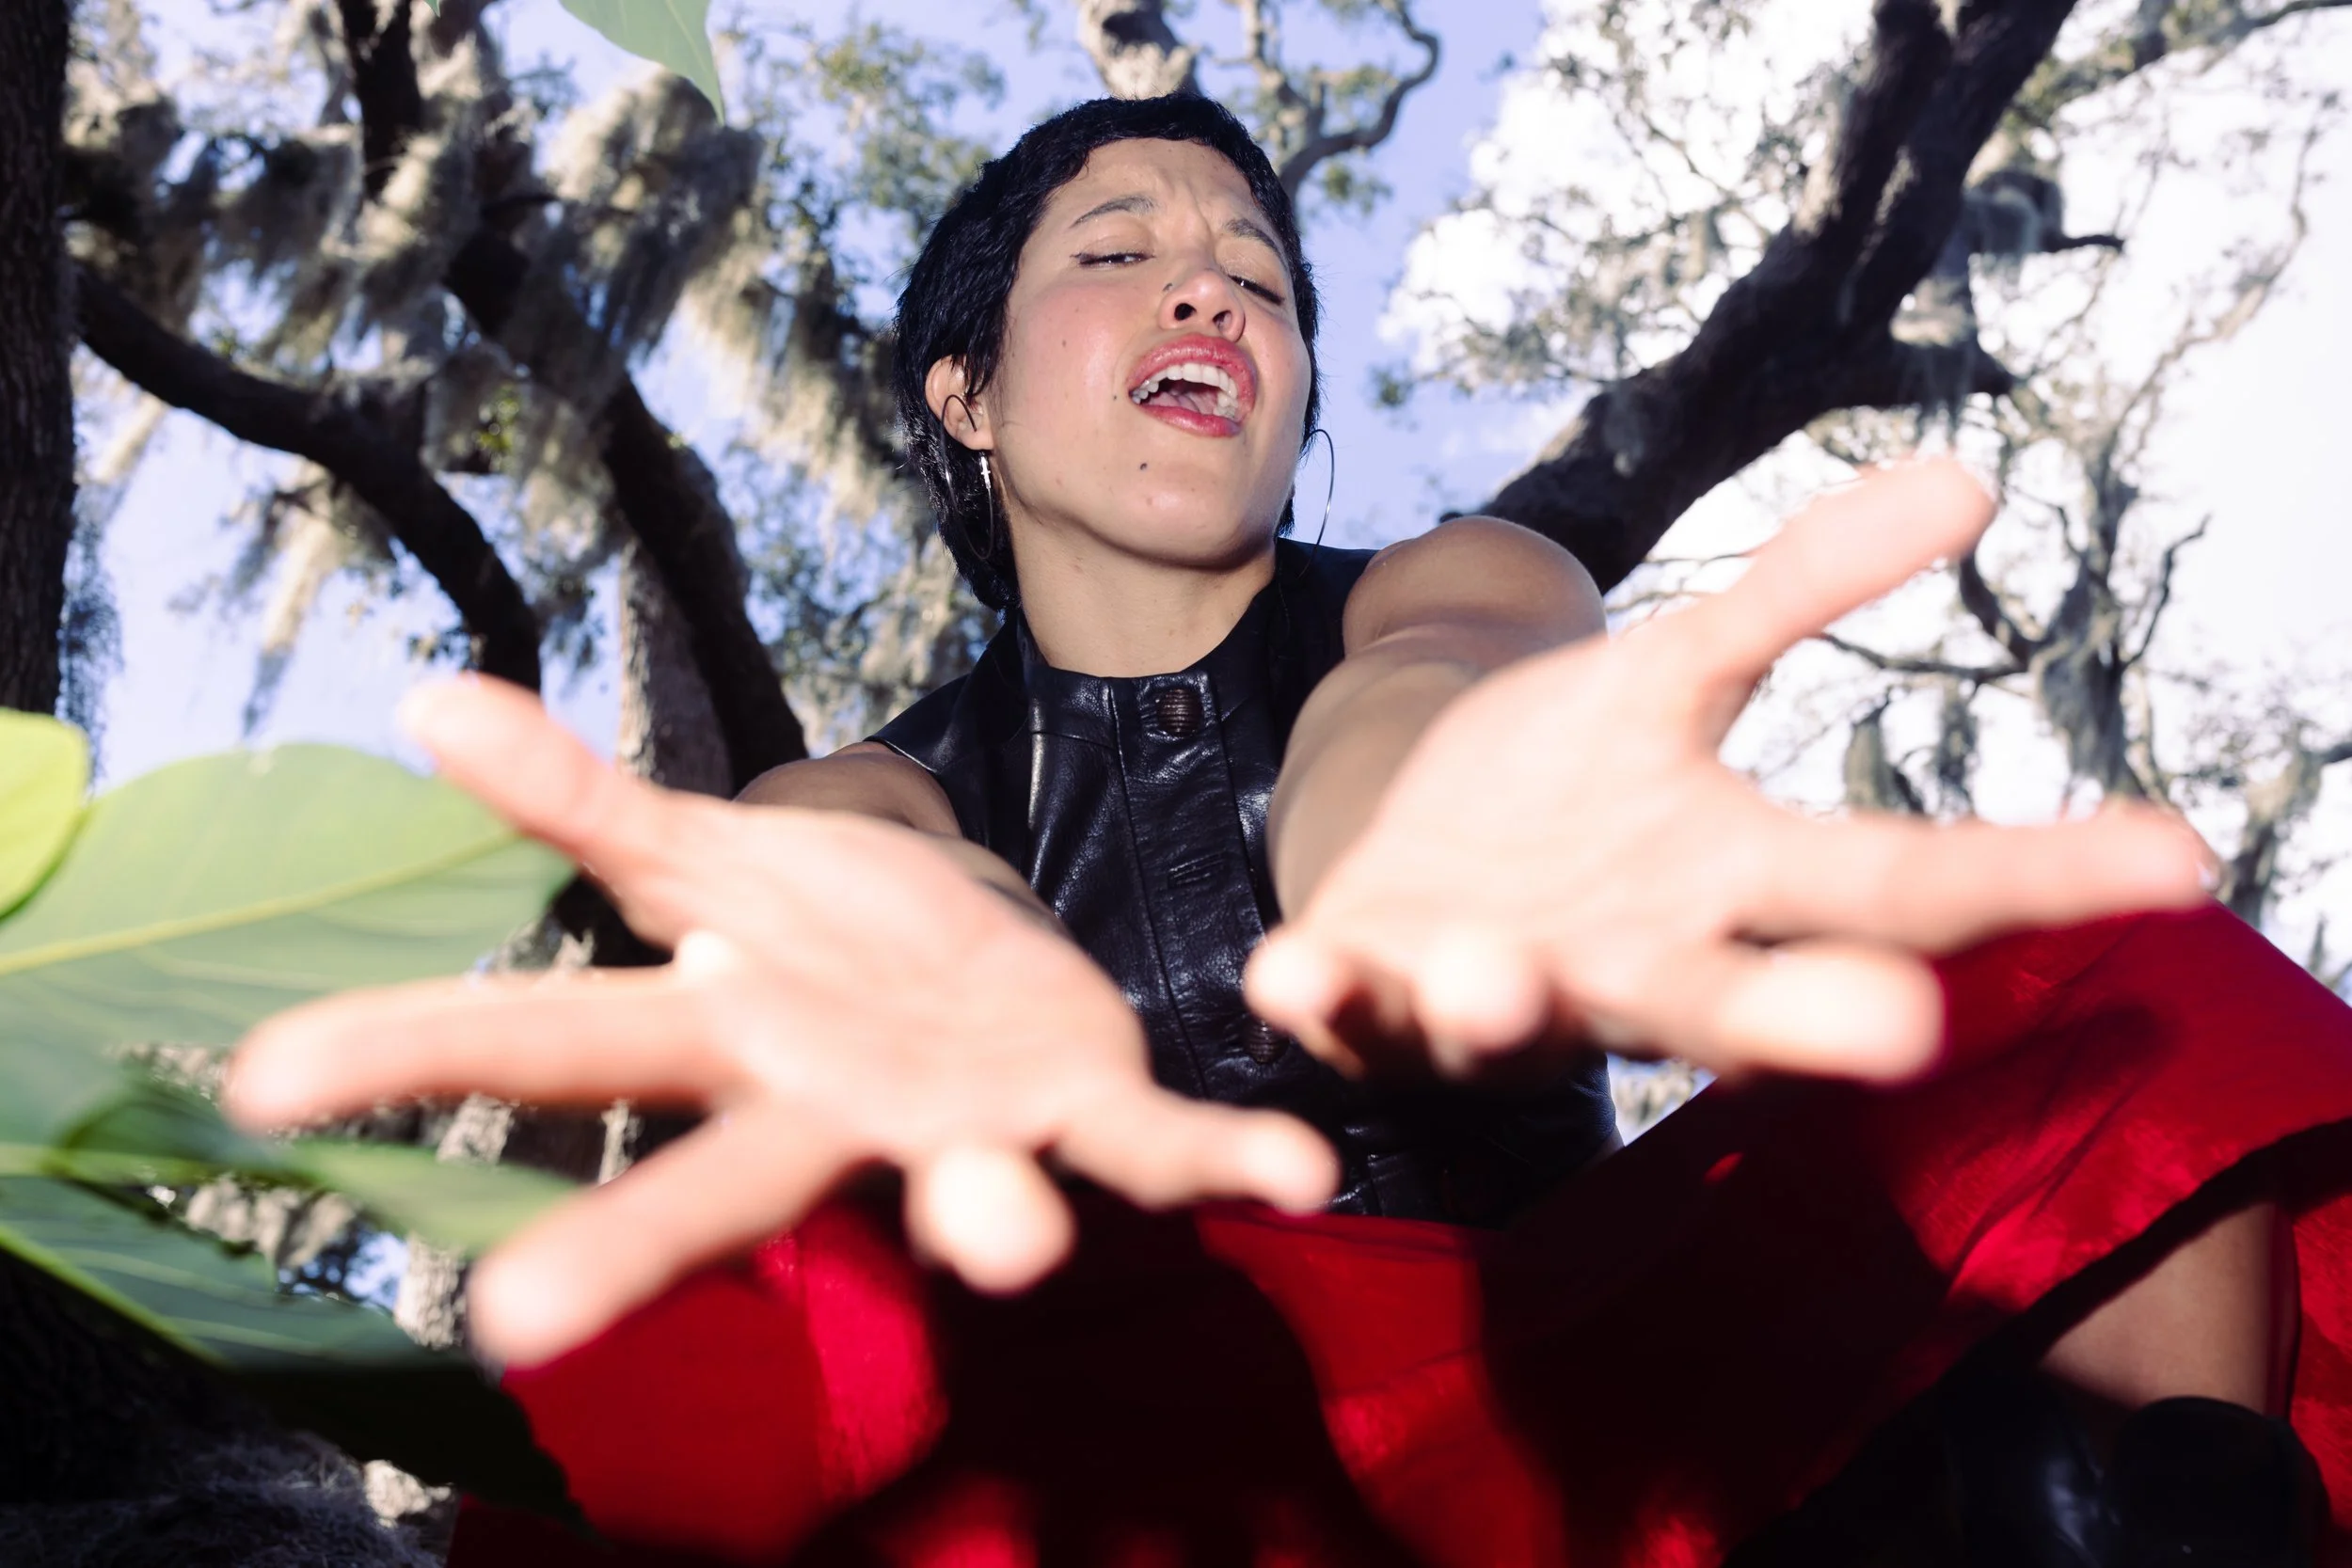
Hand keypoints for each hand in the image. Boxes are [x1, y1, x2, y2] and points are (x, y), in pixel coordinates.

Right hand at [226, 681, 1335, 1364]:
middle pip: (716, 1177)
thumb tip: (428, 700)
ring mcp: (964, 1130)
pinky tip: (1299, 1172)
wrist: (969, 980)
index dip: (407, 1054)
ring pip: (962, 1190)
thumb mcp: (705, 857)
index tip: (260, 1078)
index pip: (541, 1046)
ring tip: (1002, 1244)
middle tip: (517, 1323)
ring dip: (983, 1219)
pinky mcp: (1094, 1114)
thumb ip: (582, 799)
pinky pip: (1164, 1152)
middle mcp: (828, 1111)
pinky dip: (1226, 1165)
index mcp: (721, 1035)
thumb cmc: (820, 937)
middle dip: (627, 1247)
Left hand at [1245, 460, 2213, 1083]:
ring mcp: (1497, 986)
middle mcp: (1630, 961)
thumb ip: (1802, 590)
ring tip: (1506, 973)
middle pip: (1734, 996)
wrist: (1414, 866)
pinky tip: (1288, 971)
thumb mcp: (1678, 675)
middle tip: (1899, 1034)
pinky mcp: (1368, 985)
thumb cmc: (1577, 796)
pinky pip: (1343, 998)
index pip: (1897, 881)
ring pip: (1520, 1014)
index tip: (2177, 858)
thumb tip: (1971, 476)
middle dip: (1809, 1022)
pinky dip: (1321, 992)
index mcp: (1726, 885)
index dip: (2033, 872)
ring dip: (1515, 1005)